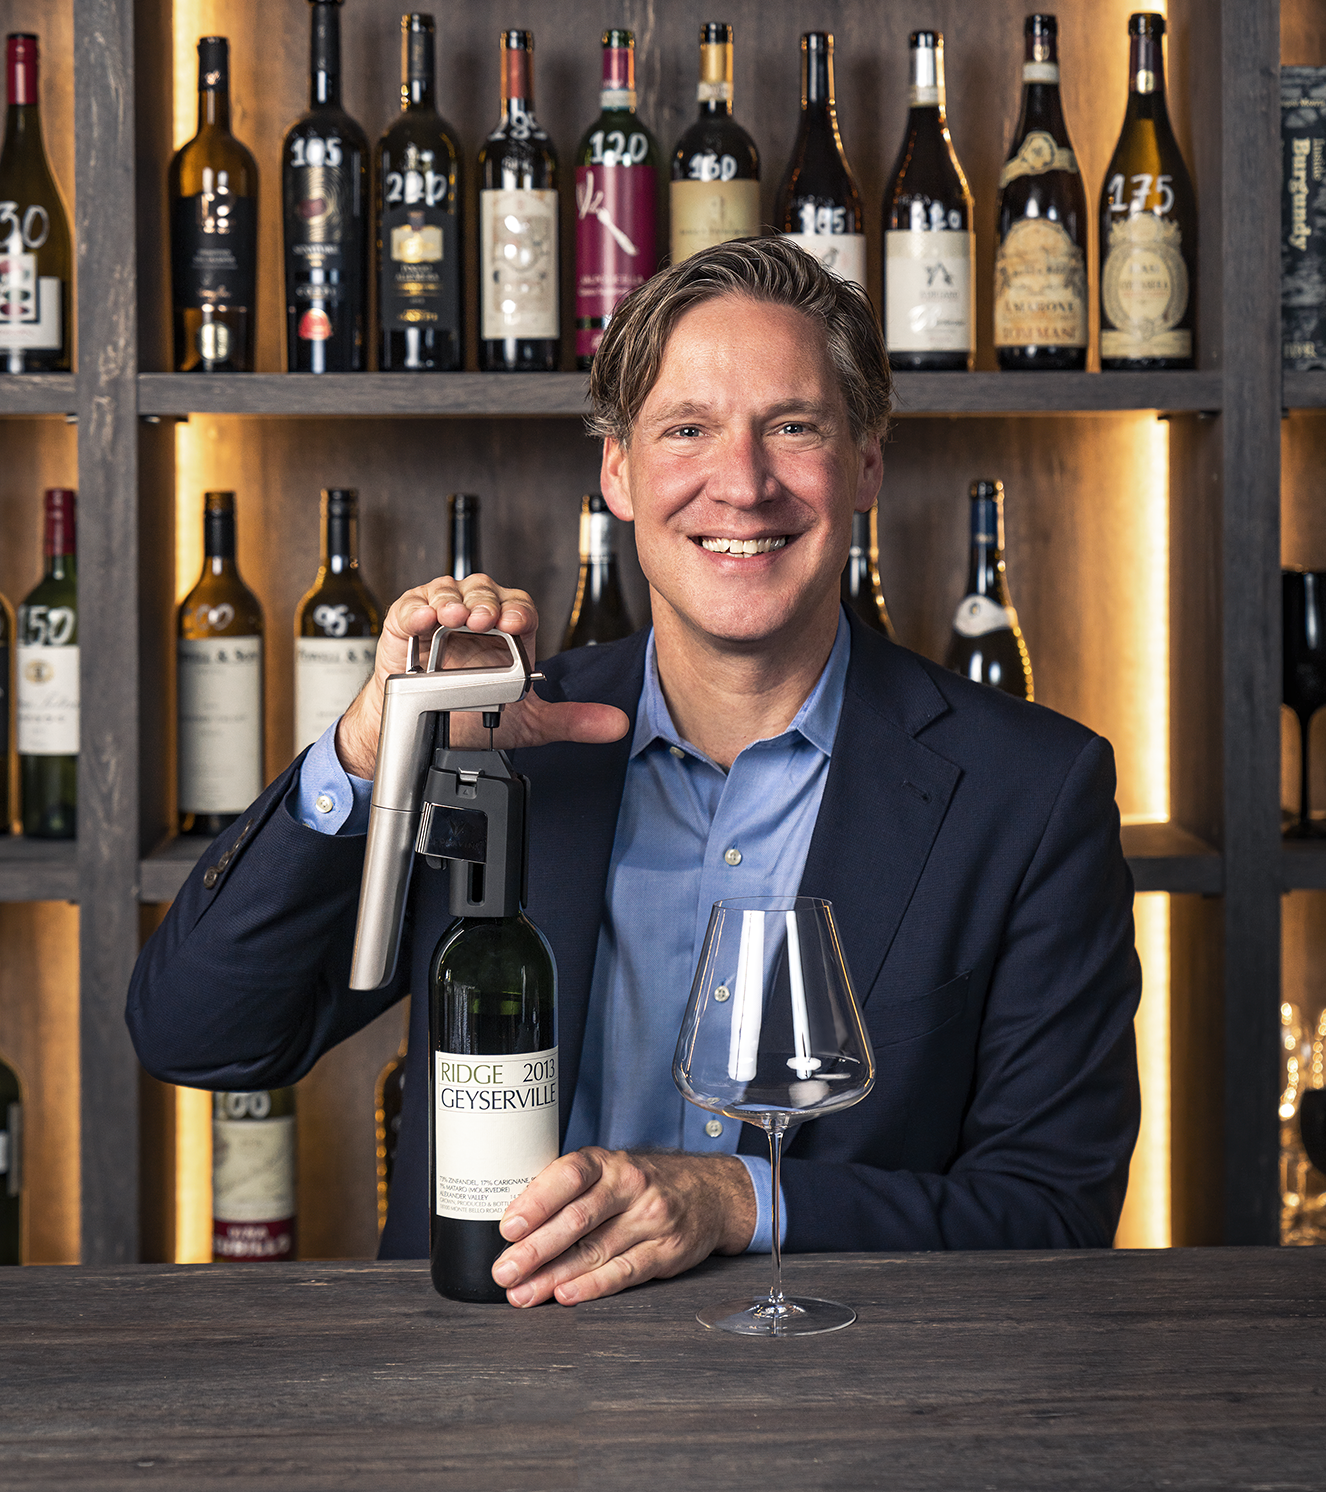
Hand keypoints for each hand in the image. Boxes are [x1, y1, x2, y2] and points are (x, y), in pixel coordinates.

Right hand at [334, 572, 629, 778]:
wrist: (425, 734)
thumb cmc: (469, 718)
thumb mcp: (526, 722)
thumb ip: (571, 720)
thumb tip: (616, 724)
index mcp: (508, 632)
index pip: (520, 608)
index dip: (519, 612)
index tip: (518, 625)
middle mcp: (476, 618)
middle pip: (486, 592)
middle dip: (486, 603)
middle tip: (485, 621)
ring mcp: (441, 617)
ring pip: (450, 591)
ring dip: (452, 601)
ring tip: (455, 617)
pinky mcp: (408, 623)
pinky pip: (411, 606)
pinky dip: (417, 608)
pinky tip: (424, 619)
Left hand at [491, 1148, 756, 1306]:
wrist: (707, 1191)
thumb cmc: (640, 1184)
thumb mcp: (606, 1170)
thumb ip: (566, 1190)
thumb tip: (515, 1225)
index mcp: (607, 1162)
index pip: (569, 1175)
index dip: (537, 1201)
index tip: (509, 1227)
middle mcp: (630, 1185)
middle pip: (578, 1219)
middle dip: (536, 1250)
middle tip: (505, 1271)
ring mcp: (651, 1218)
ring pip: (595, 1251)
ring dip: (554, 1277)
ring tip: (524, 1293)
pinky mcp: (667, 1250)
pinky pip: (625, 1271)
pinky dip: (593, 1286)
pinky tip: (566, 1295)